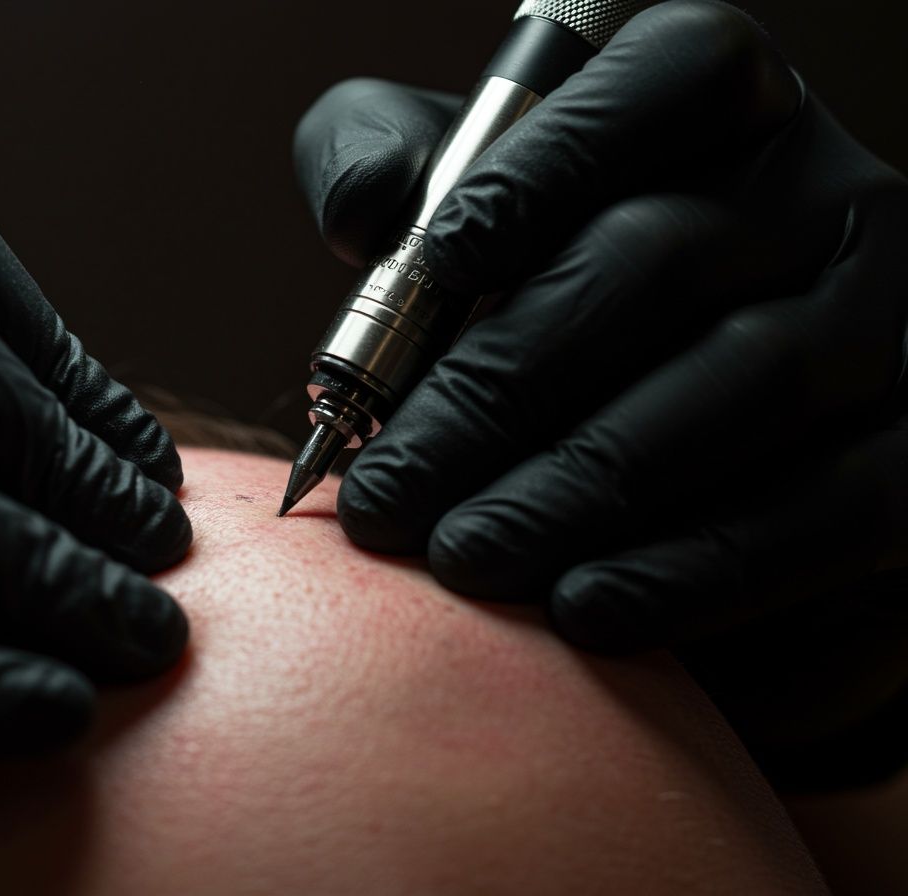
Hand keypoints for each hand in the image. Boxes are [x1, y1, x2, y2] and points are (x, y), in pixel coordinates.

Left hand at [294, 0, 907, 782]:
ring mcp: (894, 315)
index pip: (669, 77)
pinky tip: (583, 609)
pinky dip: (695, 568)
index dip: (554, 161)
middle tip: (391, 490)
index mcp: (723, 106)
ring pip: (746, 385)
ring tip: (463, 555)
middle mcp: (828, 191)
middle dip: (500, 387)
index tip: (443, 258)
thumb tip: (364, 210)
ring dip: (581, 486)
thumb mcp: (464, 204)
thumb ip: (390, 162)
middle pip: (661, 261)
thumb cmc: (541, 295)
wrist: (667, 443)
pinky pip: (828, 511)